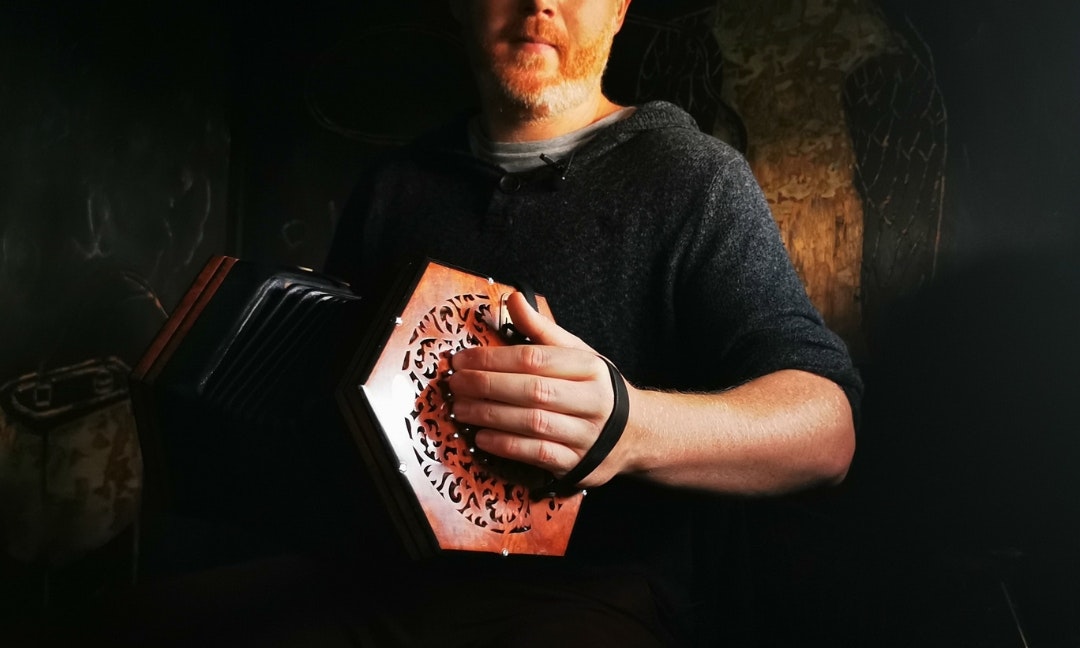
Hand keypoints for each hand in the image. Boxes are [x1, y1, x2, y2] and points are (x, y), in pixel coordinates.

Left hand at [446, 292, 628, 488]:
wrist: (637, 433)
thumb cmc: (595, 388)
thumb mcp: (576, 353)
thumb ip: (541, 329)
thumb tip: (513, 298)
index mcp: (589, 366)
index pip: (535, 358)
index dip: (494, 358)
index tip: (462, 359)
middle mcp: (592, 400)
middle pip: (533, 390)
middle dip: (486, 386)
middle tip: (454, 384)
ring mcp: (586, 435)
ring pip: (533, 423)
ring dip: (490, 416)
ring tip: (460, 409)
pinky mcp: (578, 464)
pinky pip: (538, 454)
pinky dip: (506, 446)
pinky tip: (481, 438)